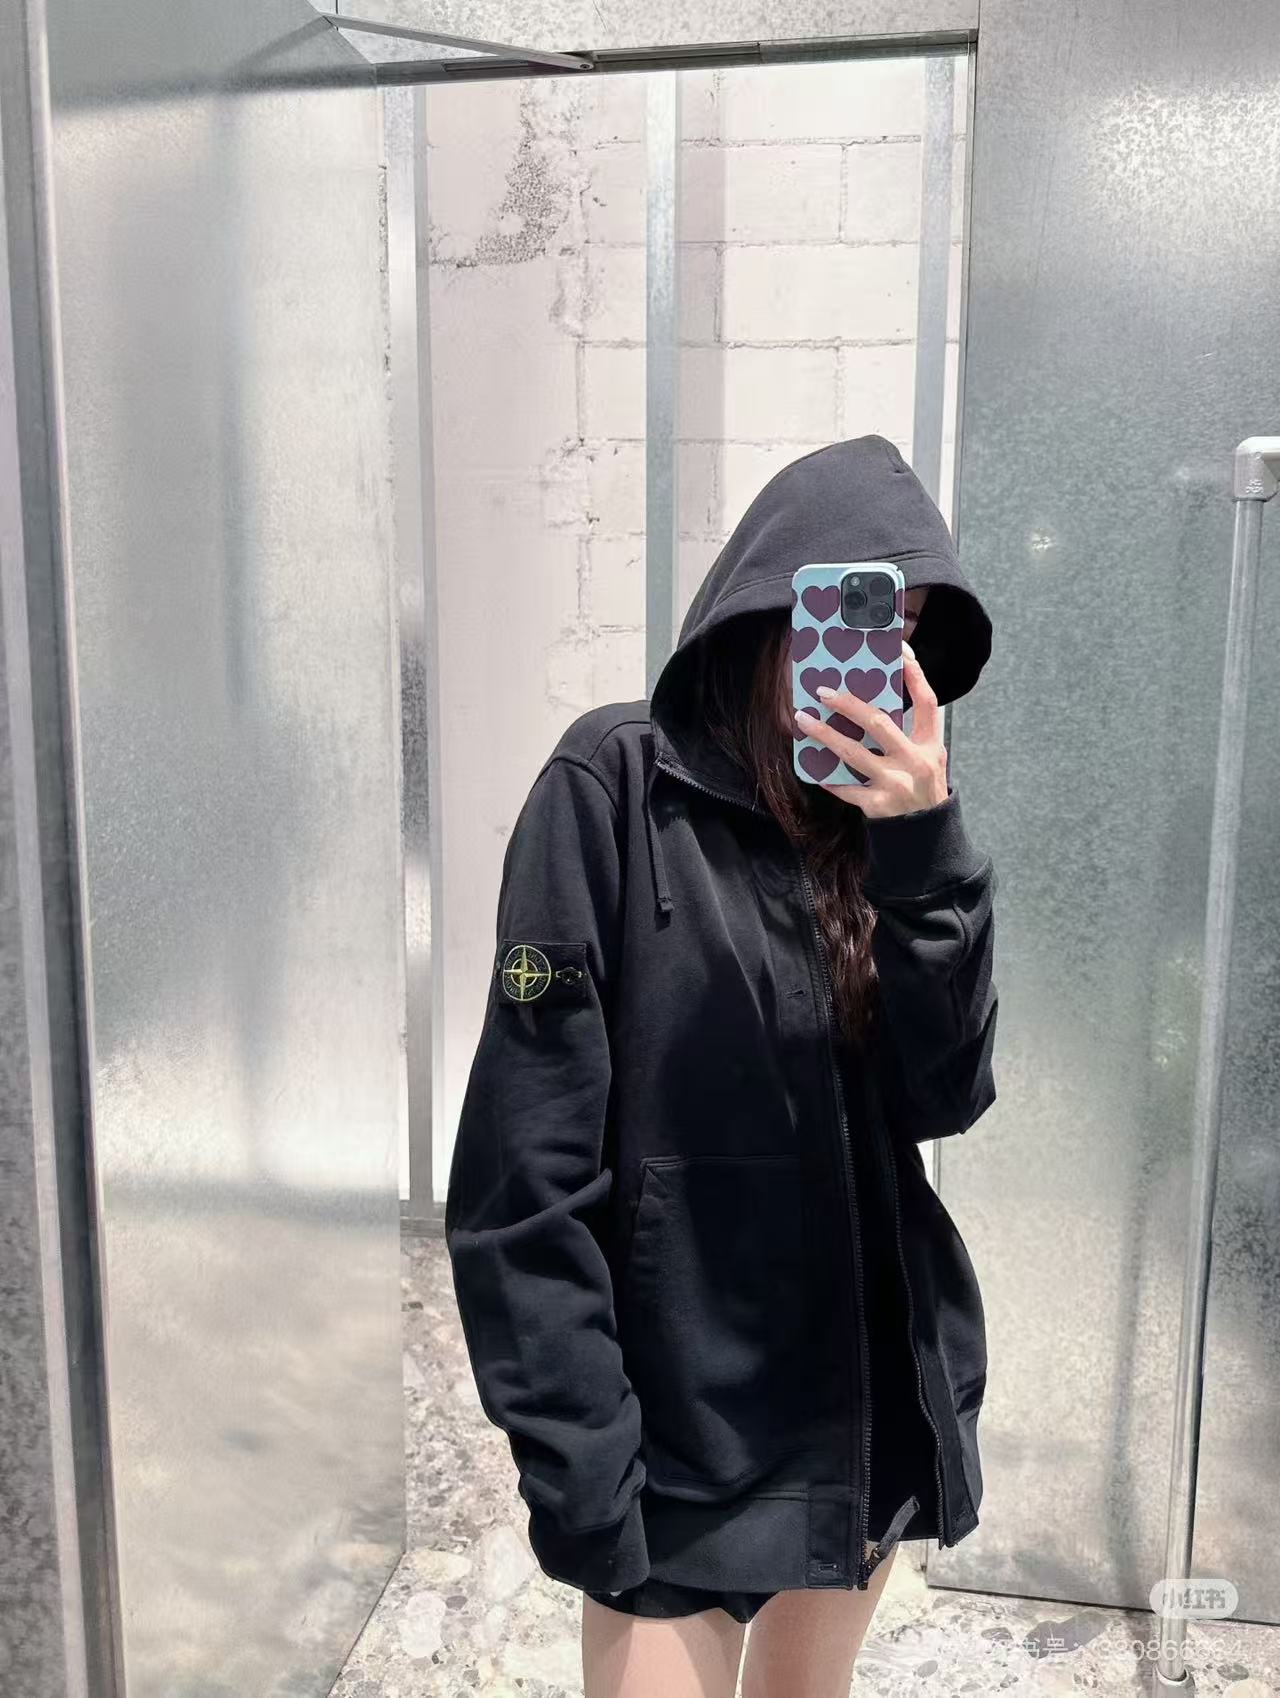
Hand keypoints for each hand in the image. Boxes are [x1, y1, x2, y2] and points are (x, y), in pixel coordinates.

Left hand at [794, 640, 948, 818]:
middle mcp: (915, 761)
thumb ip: (910, 735)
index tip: (899, 652)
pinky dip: (828, 777)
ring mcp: (895, 784)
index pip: (927, 702)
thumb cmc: (924, 790)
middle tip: (823, 691)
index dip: (915, 675)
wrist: (927, 837)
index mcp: (931, 746)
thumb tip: (870, 705)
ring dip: (824, 734)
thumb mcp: (930, 760)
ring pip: (852, 752)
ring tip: (803, 719)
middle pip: (878, 722)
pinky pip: (845, 787)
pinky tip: (813, 767)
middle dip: (847, 704)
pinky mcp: (877, 805)